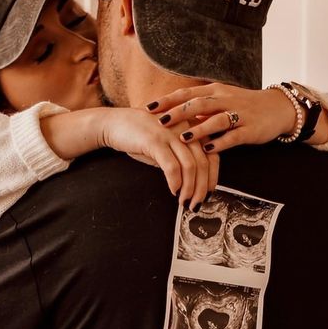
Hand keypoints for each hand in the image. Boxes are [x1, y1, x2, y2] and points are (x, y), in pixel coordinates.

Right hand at [101, 107, 217, 207]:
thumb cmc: (142, 137)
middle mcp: (186, 128)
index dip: (213, 178)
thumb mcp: (168, 145)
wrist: (114, 123)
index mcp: (192, 129)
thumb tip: (197, 183)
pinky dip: (175, 182)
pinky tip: (173, 190)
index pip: (213, 156)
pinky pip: (172, 165)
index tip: (207, 195)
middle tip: (195, 204)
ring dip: (189, 189)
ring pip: (190, 166)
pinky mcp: (155, 140)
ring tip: (183, 202)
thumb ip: (183, 157)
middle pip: (204, 163)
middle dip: (201, 189)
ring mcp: (171, 133)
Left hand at [147, 83, 296, 153]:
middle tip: (160, 122)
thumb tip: (173, 115)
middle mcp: (225, 100)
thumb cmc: (244, 106)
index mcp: (215, 91)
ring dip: (198, 128)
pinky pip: (233, 136)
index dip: (168, 100)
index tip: (148, 108)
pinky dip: (219, 142)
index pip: (187, 93)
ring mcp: (239, 114)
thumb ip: (200, 108)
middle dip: (178, 113)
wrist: (277, 108)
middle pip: (198, 104)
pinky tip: (207, 149)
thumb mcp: (221, 101)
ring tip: (182, 137)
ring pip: (216, 119)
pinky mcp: (250, 130)